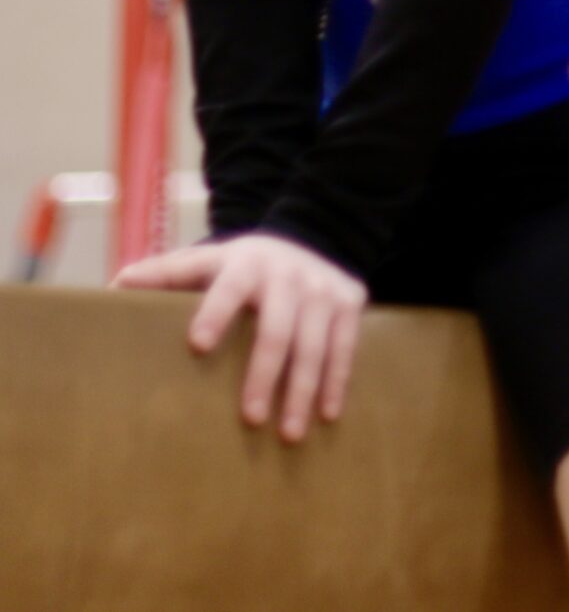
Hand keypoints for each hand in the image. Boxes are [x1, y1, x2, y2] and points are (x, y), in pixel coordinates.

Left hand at [116, 233, 366, 442]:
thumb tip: (115, 286)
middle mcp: (289, 275)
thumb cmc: (244, 265)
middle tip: (250, 418)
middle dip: (264, 375)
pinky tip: (327, 414)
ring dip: (302, 391)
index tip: (198, 345)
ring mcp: (325, 289)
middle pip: (277, 330)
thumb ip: (166, 273)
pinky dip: (337, 381)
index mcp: (246, 264)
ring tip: (288, 432)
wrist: (314, 236)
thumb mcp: (208, 260)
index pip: (228, 289)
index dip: (214, 313)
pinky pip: (345, 347)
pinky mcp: (351, 301)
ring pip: (315, 346)